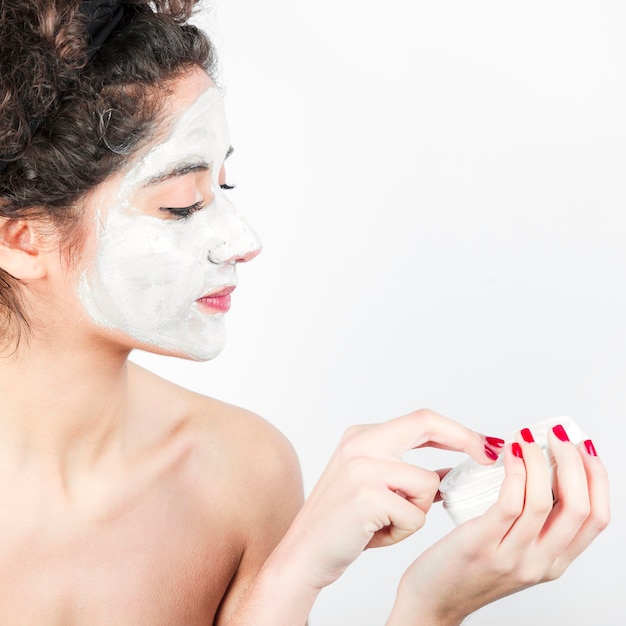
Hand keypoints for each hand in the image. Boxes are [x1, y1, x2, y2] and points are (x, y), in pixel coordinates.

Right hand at [273, 409, 501, 591]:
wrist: (302, 554)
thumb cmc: (342, 524)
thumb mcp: (373, 487)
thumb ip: (406, 473)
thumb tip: (448, 471)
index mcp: (362, 436)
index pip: (421, 419)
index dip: (457, 430)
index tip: (484, 445)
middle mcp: (360, 442)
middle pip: (428, 423)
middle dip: (466, 439)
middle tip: (489, 458)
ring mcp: (361, 466)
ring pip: (427, 483)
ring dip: (417, 511)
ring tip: (387, 523)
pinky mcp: (366, 495)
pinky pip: (415, 514)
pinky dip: (404, 531)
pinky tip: (376, 534)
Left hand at [388, 424, 609, 625]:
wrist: (432, 602)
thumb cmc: (467, 569)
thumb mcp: (514, 550)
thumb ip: (530, 523)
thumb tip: (539, 471)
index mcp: (554, 562)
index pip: (596, 518)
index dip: (597, 478)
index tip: (583, 448)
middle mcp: (540, 563)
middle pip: (579, 508)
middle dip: (573, 463)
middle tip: (557, 436)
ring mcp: (512, 557)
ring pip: (544, 502)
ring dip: (539, 460)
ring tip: (526, 438)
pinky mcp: (481, 546)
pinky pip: (509, 504)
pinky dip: (515, 472)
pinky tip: (508, 454)